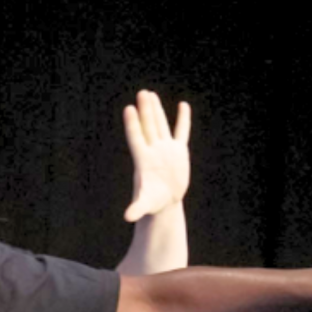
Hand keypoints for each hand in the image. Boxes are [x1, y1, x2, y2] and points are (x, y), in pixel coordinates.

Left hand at [123, 91, 190, 222]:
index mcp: (144, 161)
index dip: (133, 125)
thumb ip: (136, 209)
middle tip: (142, 93)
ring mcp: (166, 149)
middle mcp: (154, 151)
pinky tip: (183, 106)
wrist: (164, 202)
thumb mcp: (145, 205)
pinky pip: (181, 132)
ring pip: (161, 125)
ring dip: (156, 110)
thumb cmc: (152, 204)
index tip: (129, 109)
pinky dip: (183, 120)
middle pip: (148, 127)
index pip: (137, 139)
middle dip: (145, 111)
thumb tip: (128, 217)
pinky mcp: (178, 151)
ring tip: (149, 94)